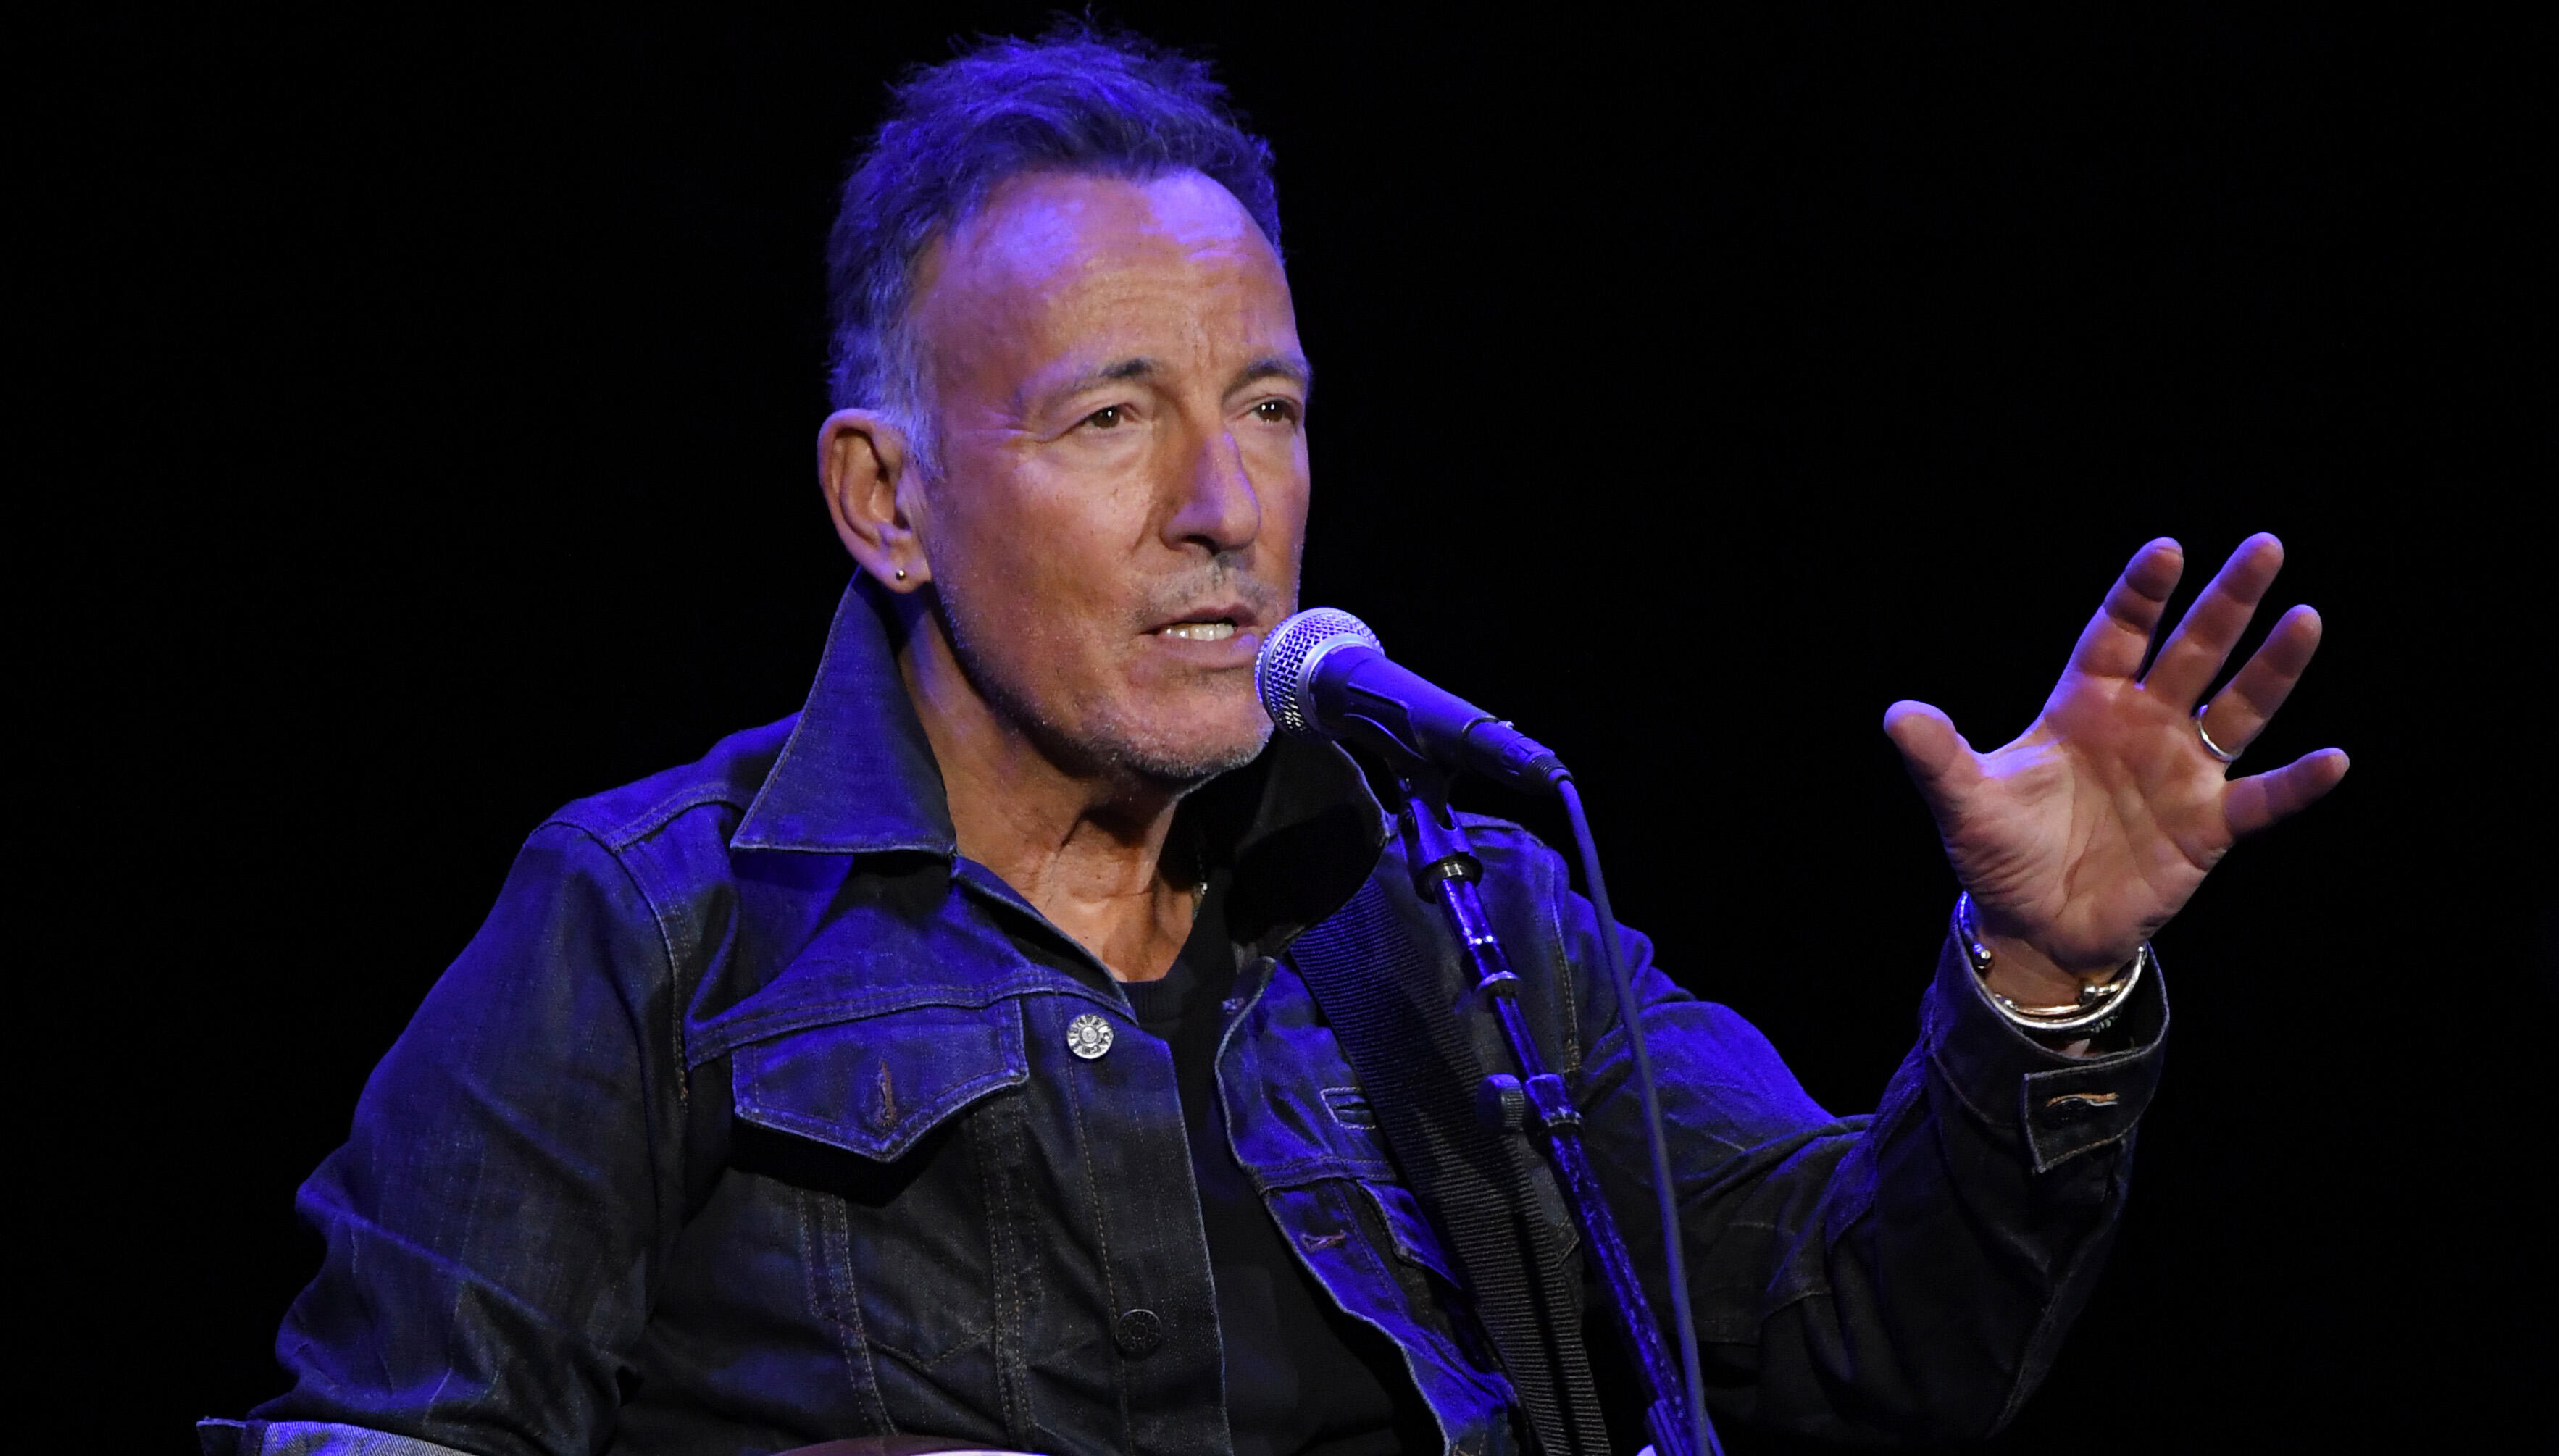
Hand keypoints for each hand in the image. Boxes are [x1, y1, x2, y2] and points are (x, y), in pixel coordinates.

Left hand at [1883, 534, 2347, 1001]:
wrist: (2034, 926)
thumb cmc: (2001, 852)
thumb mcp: (1964, 801)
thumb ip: (1939, 756)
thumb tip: (1896, 716)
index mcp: (2085, 705)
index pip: (2119, 634)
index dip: (2141, 594)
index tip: (2167, 550)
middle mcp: (2143, 726)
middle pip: (2192, 652)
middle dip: (2226, 603)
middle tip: (2266, 546)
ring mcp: (2181, 774)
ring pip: (2238, 711)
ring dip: (2271, 670)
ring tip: (2305, 619)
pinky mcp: (2208, 828)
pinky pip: (2262, 799)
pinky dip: (2297, 783)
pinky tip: (2333, 759)